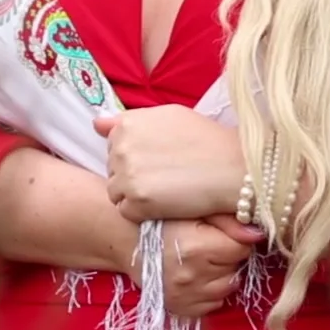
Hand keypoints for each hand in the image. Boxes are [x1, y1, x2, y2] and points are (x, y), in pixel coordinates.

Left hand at [93, 106, 247, 221]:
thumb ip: (130, 121)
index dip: (136, 156)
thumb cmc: (207, 140)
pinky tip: (166, 203)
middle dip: (133, 175)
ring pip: (116, 192)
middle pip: (113, 169)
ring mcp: (127, 173)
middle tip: (166, 176)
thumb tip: (96, 124)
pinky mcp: (136, 200)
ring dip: (135, 196)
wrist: (233, 167)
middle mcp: (121, 146)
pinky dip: (143, 213)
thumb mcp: (168, 116)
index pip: (114, 145)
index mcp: (128, 123)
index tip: (158, 159)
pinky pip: (127, 212)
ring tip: (167, 190)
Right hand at [141, 215, 265, 317]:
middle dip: (228, 256)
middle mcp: (192, 276)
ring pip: (228, 287)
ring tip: (205, 260)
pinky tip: (197, 276)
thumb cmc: (162, 220)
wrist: (128, 242)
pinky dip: (210, 291)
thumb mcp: (193, 210)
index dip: (235, 239)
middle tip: (210, 245)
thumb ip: (227, 220)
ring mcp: (185, 296)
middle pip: (235, 268)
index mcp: (196, 247)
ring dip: (222, 274)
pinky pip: (213, 304)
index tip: (223, 234)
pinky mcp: (180, 309)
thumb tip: (259, 234)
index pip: (241, 248)